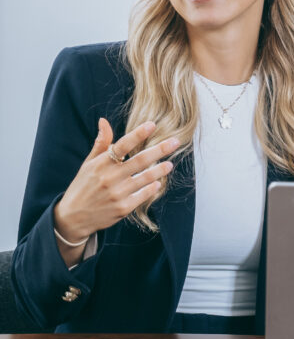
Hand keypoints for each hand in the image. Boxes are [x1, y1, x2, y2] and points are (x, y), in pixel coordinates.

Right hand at [53, 118, 178, 249]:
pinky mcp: (123, 208)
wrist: (73, 217)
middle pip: (140, 160)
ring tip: (170, 164)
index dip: (137, 134)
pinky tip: (158, 183)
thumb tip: (104, 121)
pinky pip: (143, 195)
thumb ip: (101, 144)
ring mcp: (117, 194)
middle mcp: (109, 178)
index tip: (152, 125)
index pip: (122, 146)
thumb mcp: (88, 164)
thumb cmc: (83, 186)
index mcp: (101, 164)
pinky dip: (152, 188)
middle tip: (176, 142)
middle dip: (160, 150)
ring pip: (145, 178)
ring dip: (160, 170)